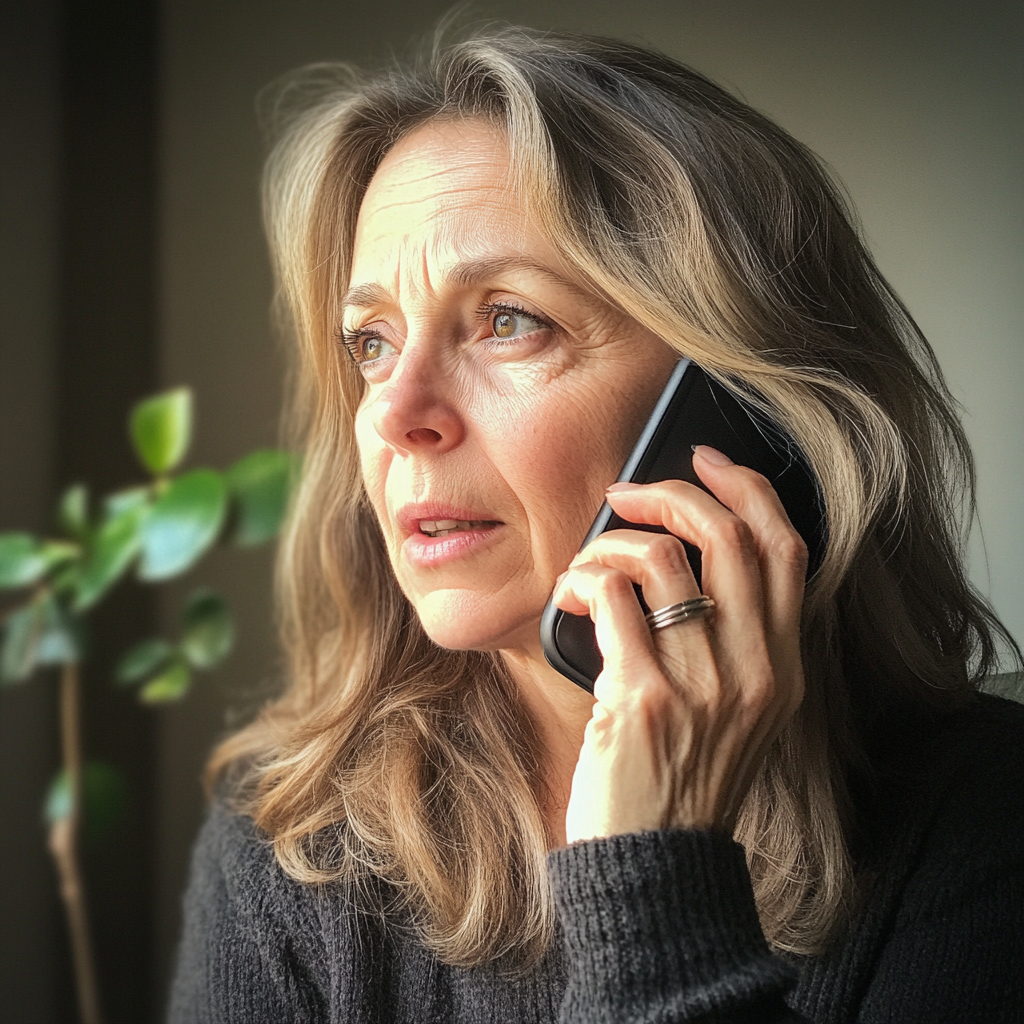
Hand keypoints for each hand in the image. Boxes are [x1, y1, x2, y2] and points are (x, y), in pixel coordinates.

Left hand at [552, 445, 807, 841]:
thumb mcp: (737, 714)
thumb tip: (677, 560)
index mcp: (782, 667)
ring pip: (661, 558)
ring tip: (586, 565)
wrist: (658, 863)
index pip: (787, 550)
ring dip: (610, 543)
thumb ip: (730, 644)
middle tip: (628, 492)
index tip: (709, 462)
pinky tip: (568, 597)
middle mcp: (755, 669)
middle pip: (729, 536)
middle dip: (672, 493)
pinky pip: (611, 599)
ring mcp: (704, 684)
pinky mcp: (645, 698)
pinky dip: (582, 580)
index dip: (748, 490)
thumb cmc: (683, 781)